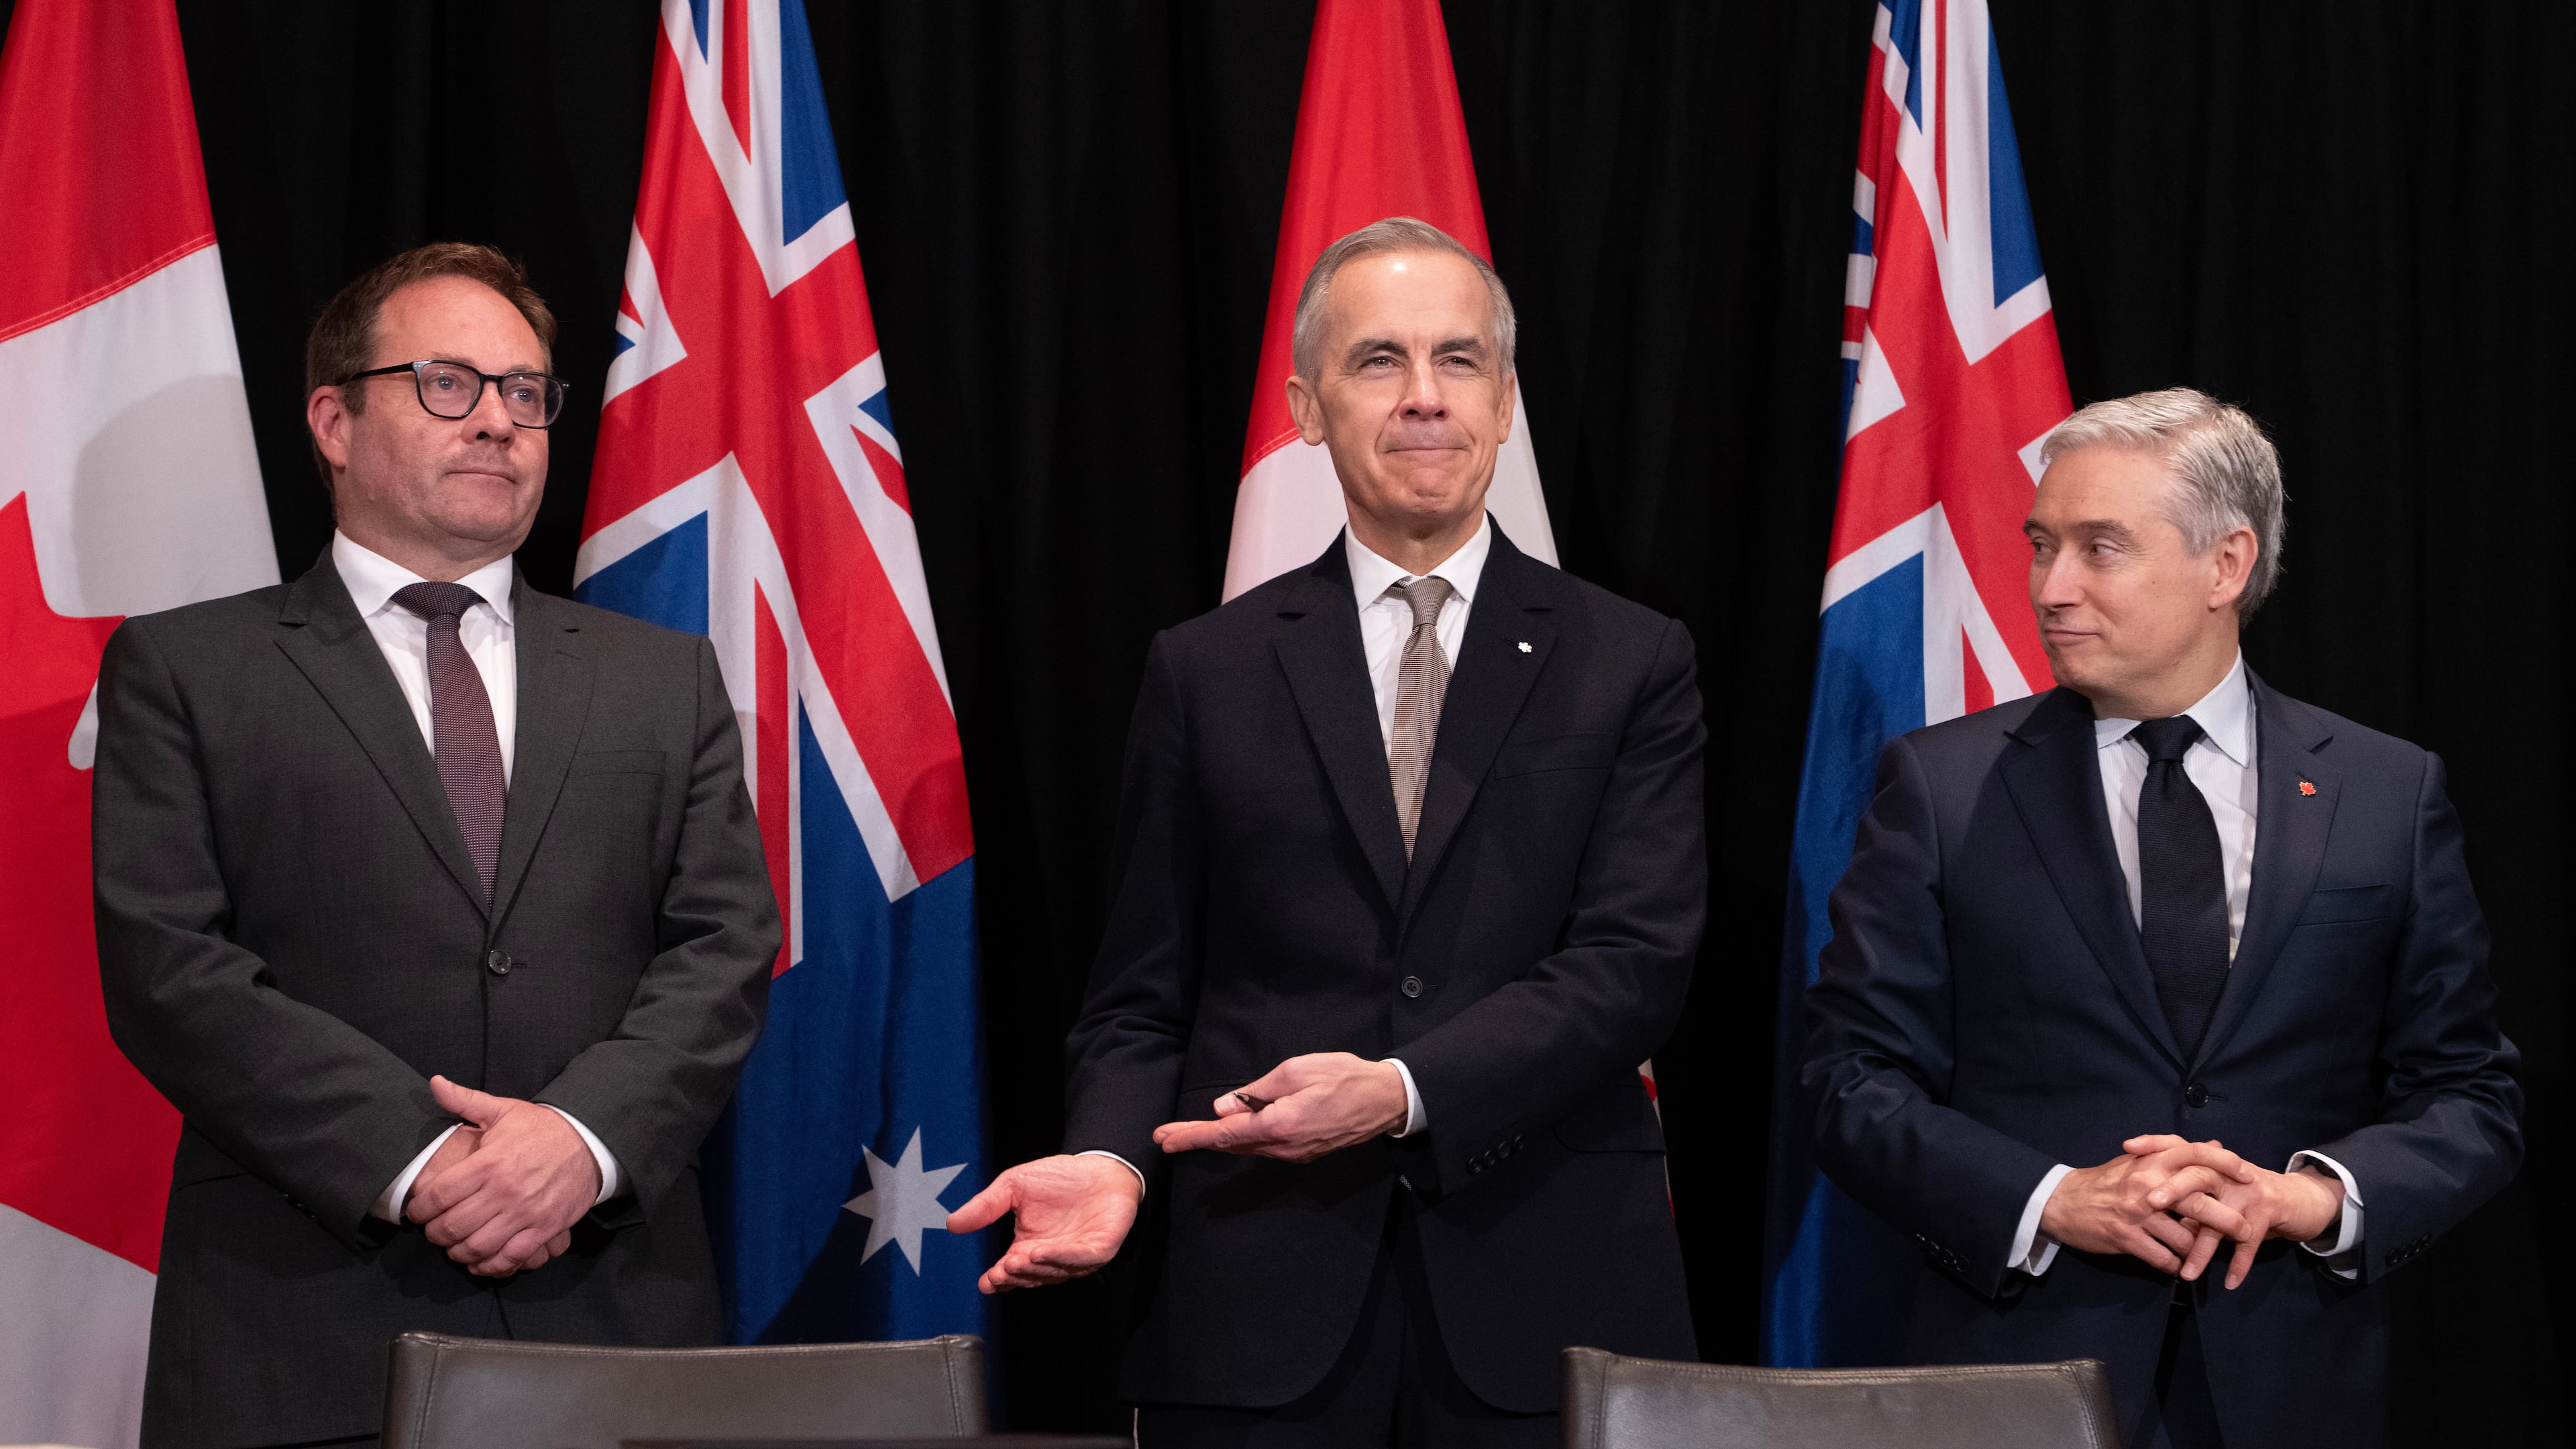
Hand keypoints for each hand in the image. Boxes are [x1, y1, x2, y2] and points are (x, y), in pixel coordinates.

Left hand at [405, 1075, 596, 1275]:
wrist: (589, 1142)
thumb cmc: (541, 1128)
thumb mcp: (503, 1109)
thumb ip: (465, 1100)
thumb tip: (434, 1083)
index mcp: (488, 1162)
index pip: (438, 1196)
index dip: (419, 1209)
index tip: (416, 1212)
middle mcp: (503, 1191)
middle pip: (452, 1226)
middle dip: (434, 1233)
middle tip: (432, 1230)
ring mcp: (524, 1213)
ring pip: (476, 1246)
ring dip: (457, 1252)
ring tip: (452, 1246)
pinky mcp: (543, 1228)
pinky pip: (509, 1257)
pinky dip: (489, 1266)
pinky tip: (479, 1261)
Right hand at [945, 1154, 1141, 1293]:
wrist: (1100, 1165)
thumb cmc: (1060, 1177)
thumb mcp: (1014, 1187)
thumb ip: (986, 1206)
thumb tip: (952, 1223)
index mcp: (1028, 1247)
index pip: (1010, 1273)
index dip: (998, 1280)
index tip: (986, 1281)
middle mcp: (1051, 1257)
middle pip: (1030, 1277)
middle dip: (1015, 1275)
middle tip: (1001, 1270)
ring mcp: (1076, 1257)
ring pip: (1054, 1272)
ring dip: (1036, 1268)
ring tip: (1017, 1260)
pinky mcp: (1099, 1249)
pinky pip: (1080, 1259)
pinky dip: (1062, 1257)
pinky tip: (1043, 1251)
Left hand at [1148, 1053, 1408, 1162]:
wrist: (1386, 1100)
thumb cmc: (1343, 1077)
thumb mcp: (1296, 1071)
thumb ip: (1256, 1091)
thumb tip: (1224, 1108)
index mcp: (1279, 1125)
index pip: (1225, 1135)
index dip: (1192, 1136)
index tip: (1165, 1139)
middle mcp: (1284, 1147)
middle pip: (1231, 1145)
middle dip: (1197, 1139)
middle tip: (1166, 1136)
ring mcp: (1295, 1153)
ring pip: (1247, 1147)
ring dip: (1219, 1140)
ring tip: (1190, 1132)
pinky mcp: (1304, 1151)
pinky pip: (1265, 1146)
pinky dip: (1242, 1139)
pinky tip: (1231, 1130)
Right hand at [2038, 1136, 2259, 1275]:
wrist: (2063, 1202)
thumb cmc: (2105, 1182)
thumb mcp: (2138, 1160)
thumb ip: (2176, 1154)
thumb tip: (2216, 1146)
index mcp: (2150, 1162)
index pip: (2196, 1155)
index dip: (2226, 1165)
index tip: (2248, 1178)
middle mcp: (2146, 1185)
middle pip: (2201, 1204)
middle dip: (2230, 1221)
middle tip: (2246, 1231)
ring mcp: (2137, 1214)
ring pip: (2186, 1239)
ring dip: (2199, 1250)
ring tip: (2204, 1252)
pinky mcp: (2127, 1239)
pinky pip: (2165, 1259)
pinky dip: (2176, 1265)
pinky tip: (2177, 1264)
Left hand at [2140, 1138, 2345, 1288]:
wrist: (2300, 1199)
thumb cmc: (2247, 1195)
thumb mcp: (2217, 1188)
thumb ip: (2188, 1191)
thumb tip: (2149, 1202)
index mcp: (2211, 1163)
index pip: (2179, 1147)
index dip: (2154, 1143)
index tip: (2128, 1146)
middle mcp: (2228, 1172)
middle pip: (2197, 1175)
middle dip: (2173, 1189)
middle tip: (2149, 1203)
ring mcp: (2248, 1191)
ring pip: (2219, 1219)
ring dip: (2202, 1250)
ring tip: (2186, 1274)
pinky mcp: (2269, 1211)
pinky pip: (2250, 1242)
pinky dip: (2240, 1264)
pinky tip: (2230, 1283)